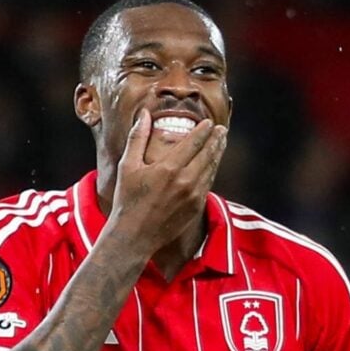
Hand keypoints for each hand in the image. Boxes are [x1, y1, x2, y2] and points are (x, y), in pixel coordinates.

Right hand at [109, 108, 227, 256]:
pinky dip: (212, 172)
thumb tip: (145, 115)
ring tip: (221, 143)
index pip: (193, 142)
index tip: (208, 122)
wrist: (134, 236)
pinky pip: (208, 185)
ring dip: (217, 154)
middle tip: (221, 130)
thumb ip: (138, 138)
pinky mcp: (196, 208)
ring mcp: (193, 195)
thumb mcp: (128, 166)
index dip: (203, 131)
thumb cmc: (127, 200)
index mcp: (168, 168)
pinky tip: (212, 166)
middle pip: (208, 154)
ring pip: (211, 169)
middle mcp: (185, 180)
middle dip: (216, 140)